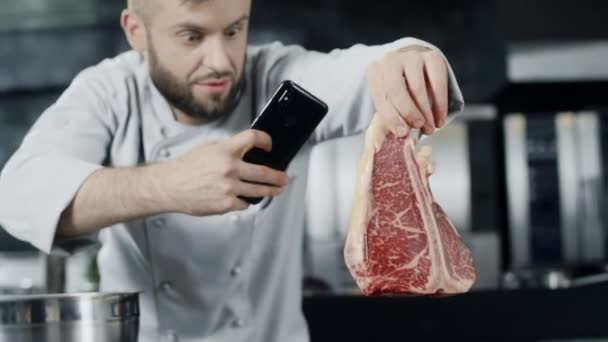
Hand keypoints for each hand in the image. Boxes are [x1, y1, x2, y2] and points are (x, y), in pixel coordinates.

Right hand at [159, 130, 288, 215]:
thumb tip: (245, 151)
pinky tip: (246, 198)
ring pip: (259, 190)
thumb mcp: (208, 148)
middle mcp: (229, 168)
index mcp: (225, 150)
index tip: (270, 145)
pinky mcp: (226, 203)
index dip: (265, 140)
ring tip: (276, 190)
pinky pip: (244, 203)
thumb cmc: (186, 168)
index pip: (253, 139)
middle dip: (278, 176)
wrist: (170, 186)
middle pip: (264, 171)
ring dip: (271, 190)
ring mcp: (229, 187)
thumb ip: (228, 149)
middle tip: (283, 178)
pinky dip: (246, 201)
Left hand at [367, 45, 448, 136]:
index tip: (402, 133)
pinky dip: (440, 104)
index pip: (381, 96)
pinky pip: (437, 83)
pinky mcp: (432, 56)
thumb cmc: (397, 87)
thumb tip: (403, 133)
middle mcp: (391, 60)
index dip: (392, 117)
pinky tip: (440, 119)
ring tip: (430, 128)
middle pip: (397, 90)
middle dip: (408, 113)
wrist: (411, 63)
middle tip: (418, 127)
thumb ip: (391, 112)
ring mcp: (411, 56)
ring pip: (417, 87)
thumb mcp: (387, 98)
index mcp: (374, 71)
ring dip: (425, 112)